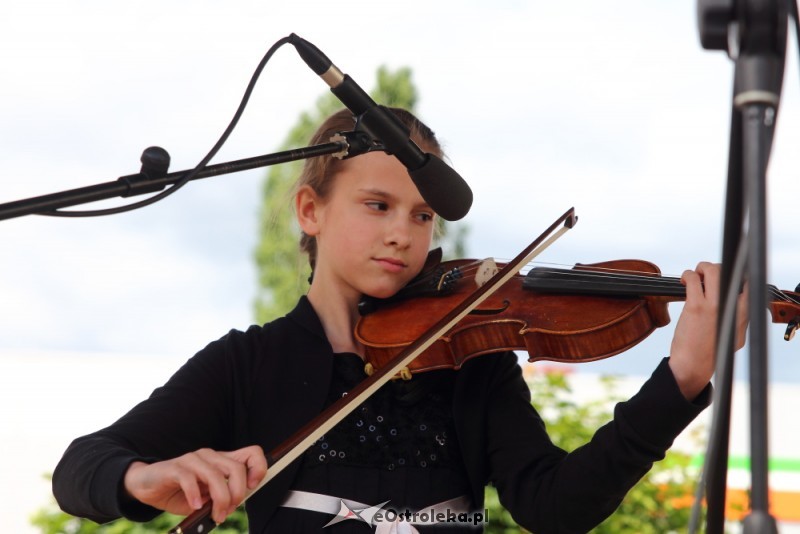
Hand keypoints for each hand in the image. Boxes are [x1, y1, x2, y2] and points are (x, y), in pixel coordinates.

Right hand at [123, 445, 266, 523]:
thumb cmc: (179, 493)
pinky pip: (189, 478)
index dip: (258, 468)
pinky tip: (195, 506)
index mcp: (221, 461)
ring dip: (219, 499)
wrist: (146, 486)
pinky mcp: (175, 467)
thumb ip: (220, 497)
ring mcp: (192, 460)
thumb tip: (234, 504)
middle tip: (227, 511)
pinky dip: (195, 495)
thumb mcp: (206, 497)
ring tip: (215, 515)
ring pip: (215, 475)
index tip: (254, 487)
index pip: (251, 453)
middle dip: (237, 494)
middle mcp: (210, 456)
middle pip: (236, 468)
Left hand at [668, 262, 748, 399]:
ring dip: (703, 267)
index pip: (747, 285)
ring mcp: (715, 306)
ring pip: (714, 271)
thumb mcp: (734, 337)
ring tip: (695, 275)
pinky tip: (684, 280)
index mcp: (744, 315)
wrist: (694, 366)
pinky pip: (693, 279)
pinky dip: (688, 275)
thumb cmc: (710, 352)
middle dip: (716, 268)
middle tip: (705, 274)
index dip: (733, 277)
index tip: (721, 279)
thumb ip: (739, 319)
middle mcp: (734, 308)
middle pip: (732, 272)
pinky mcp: (696, 307)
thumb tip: (739, 303)